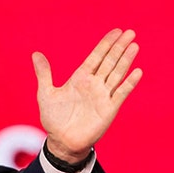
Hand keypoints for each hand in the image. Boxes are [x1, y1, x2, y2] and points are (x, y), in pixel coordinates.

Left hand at [33, 29, 141, 162]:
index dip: (106, 44)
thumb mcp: (46, 94)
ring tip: (134, 45)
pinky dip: (129, 83)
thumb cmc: (54, 119)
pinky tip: (137, 72)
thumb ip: (44, 74)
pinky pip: (121, 93)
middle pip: (109, 61)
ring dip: (126, 60)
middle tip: (130, 32)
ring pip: (117, 73)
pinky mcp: (109, 109)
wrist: (62, 141)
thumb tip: (35, 53)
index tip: (116, 31)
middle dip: (119, 47)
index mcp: (80, 78)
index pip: (96, 57)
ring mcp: (103, 96)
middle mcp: (94, 84)